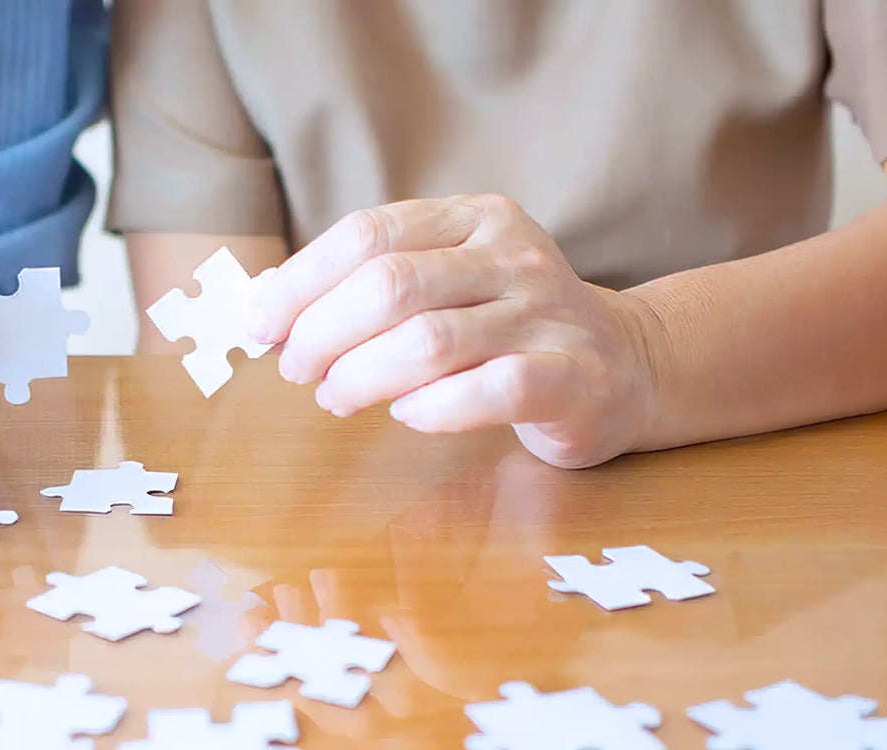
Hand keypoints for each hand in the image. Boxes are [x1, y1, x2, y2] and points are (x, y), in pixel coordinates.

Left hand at [246, 195, 663, 468]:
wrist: (626, 364)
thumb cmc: (506, 328)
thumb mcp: (445, 282)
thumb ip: (368, 284)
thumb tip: (267, 305)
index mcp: (474, 218)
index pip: (367, 235)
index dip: (301, 281)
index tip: (260, 324)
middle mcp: (513, 256)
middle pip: (391, 285)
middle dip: (323, 333)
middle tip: (296, 370)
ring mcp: (547, 315)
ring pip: (430, 340)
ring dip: (362, 376)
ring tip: (336, 398)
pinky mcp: (573, 377)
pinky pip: (490, 390)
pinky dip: (433, 409)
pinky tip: (408, 416)